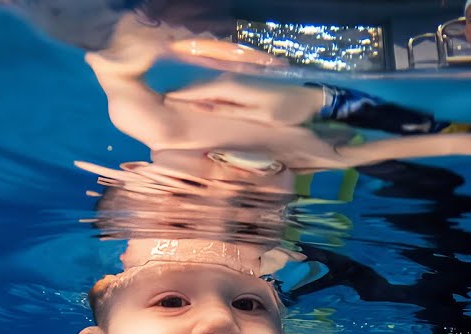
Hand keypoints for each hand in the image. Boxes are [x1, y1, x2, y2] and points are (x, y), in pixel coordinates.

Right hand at [164, 74, 322, 125]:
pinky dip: (204, 98)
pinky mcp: (241, 87)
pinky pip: (216, 92)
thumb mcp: (258, 116)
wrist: (311, 100)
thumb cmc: (287, 111)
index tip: (159, 105)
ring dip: (191, 98)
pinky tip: (197, 107)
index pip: (196, 92)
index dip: (177, 98)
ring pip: (206, 90)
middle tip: (159, 109)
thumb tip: (200, 108)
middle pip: (198, 90)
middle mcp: (230, 82)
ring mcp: (236, 83)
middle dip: (180, 98)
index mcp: (231, 89)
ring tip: (172, 109)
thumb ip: (228, 111)